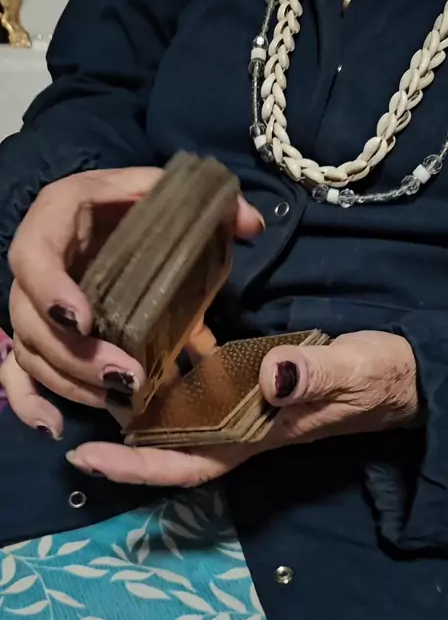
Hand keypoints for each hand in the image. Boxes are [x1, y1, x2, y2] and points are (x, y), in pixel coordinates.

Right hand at [2, 167, 263, 436]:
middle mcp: (37, 266)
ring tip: (121, 401)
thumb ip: (211, 204)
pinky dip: (29, 404)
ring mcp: (36, 307)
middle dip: (77, 357)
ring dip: (72, 385)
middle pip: (31, 321)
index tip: (84, 321)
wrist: (119, 218)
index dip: (50, 290)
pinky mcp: (43, 337)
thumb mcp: (167, 193)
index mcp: (59, 218)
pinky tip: (55, 426)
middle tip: (126, 378)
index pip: (33, 255)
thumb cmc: (138, 206)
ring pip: (32, 355)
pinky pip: (17, 376)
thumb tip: (252, 223)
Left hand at [63, 330, 418, 486]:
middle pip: (171, 447)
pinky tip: (153, 350)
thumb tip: (269, 377)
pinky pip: (203, 387)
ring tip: (99, 377)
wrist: (399, 375)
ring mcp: (247, 407)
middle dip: (120, 442)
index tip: (87, 456)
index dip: (136, 467)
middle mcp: (243, 429)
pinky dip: (173, 376)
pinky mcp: (254, 385)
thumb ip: (314, 375)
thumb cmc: (378, 378)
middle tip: (71, 415)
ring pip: (181, 418)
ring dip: (140, 406)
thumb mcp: (353, 372)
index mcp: (260, 436)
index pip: (189, 463)